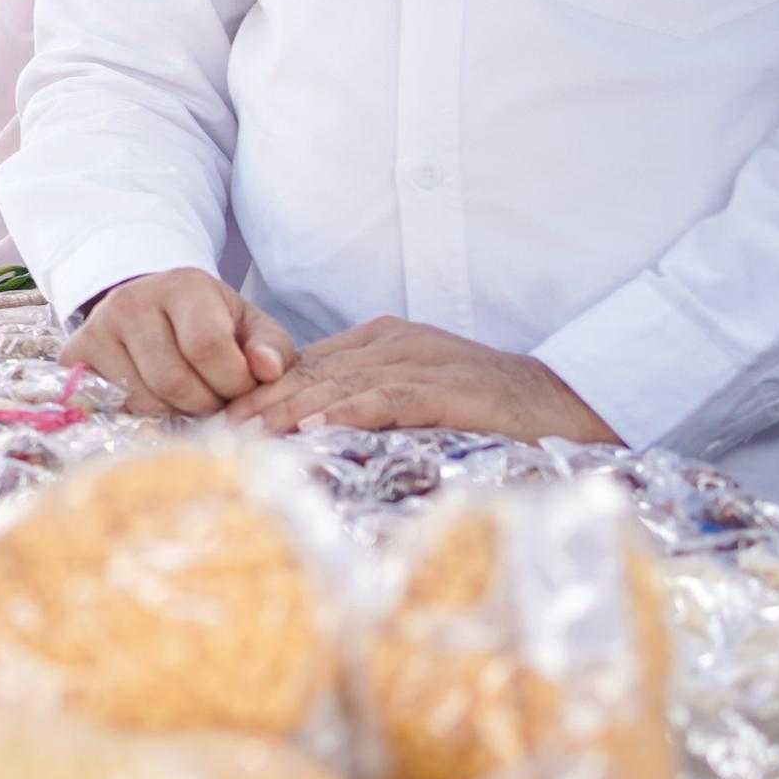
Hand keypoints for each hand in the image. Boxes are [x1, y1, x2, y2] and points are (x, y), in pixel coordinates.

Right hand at [67, 268, 297, 416]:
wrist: (152, 304)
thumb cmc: (210, 321)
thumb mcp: (248, 325)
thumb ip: (271, 348)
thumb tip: (267, 371)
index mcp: (183, 287)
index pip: (207, 347)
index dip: (231, 382)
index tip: (240, 387)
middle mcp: (132, 301)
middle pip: (172, 381)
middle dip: (204, 404)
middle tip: (213, 399)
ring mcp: (97, 328)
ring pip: (141, 399)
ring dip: (173, 413)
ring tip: (186, 398)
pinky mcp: (75, 355)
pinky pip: (111, 406)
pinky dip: (139, 415)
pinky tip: (154, 400)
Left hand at [227, 314, 617, 444]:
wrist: (565, 401)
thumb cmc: (486, 407)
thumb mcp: (415, 396)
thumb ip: (366, 403)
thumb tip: (305, 435)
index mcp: (380, 342)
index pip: (303, 365)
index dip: (258, 392)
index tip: (217, 422)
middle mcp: (393, 344)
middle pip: (308, 371)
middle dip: (258, 402)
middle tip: (214, 434)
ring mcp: (421, 362)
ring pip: (337, 382)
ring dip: (286, 409)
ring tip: (244, 436)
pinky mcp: (448, 388)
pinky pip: (386, 397)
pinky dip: (345, 411)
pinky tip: (311, 427)